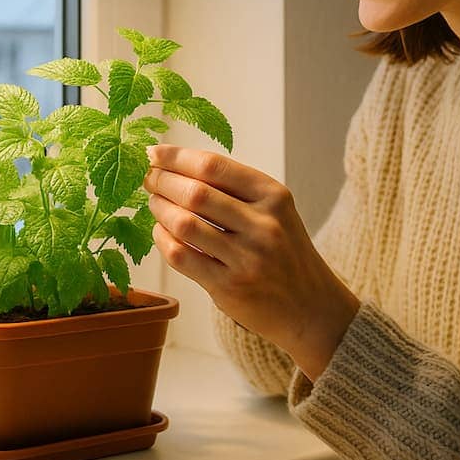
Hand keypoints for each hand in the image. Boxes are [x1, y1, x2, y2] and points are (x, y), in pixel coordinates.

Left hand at [143, 144, 359, 380]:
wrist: (311, 307)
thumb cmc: (282, 250)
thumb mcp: (274, 210)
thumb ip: (233, 188)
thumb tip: (174, 163)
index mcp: (273, 196)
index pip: (214, 166)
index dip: (176, 157)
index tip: (153, 152)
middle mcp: (264, 225)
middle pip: (195, 193)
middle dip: (162, 181)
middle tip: (148, 178)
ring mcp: (246, 259)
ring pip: (184, 224)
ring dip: (159, 209)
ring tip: (153, 202)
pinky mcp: (228, 287)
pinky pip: (180, 256)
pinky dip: (162, 239)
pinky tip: (160, 230)